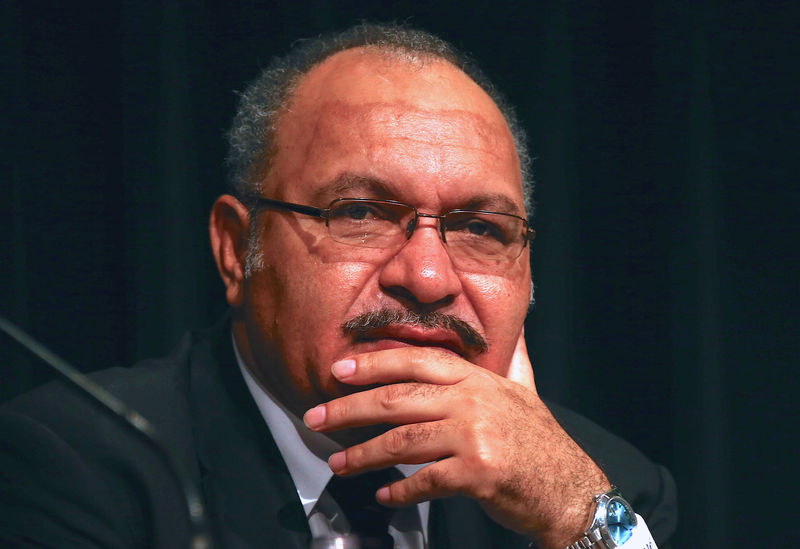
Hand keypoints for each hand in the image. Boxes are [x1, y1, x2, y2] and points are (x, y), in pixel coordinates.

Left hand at [303, 330, 610, 548]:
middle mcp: (473, 401)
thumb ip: (513, 359)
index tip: (339, 371)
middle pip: (397, 400)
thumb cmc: (541, 442)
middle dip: (349, 409)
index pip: (415, 362)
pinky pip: (425, 480)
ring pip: (403, 441)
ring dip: (363, 454)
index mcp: (477, 379)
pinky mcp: (477, 473)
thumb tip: (515, 331)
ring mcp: (475, 436)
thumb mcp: (526, 391)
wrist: (572, 490)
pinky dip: (400, 490)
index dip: (374, 364)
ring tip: (339, 463)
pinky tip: (383, 494)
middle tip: (316, 418)